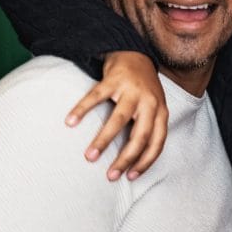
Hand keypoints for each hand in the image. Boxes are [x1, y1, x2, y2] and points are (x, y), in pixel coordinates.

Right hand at [65, 51, 167, 180]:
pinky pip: (95, 97)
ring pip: (118, 119)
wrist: (135, 54)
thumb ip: (148, 129)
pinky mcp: (114, 80)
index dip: (145, 162)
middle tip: (110, 175)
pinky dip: (82, 110)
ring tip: (89, 156)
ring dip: (103, 140)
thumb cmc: (143, 90)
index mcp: (161, 113)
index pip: (157, 143)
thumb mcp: (153, 109)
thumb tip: (134, 162)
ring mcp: (132, 90)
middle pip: (140, 136)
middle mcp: (150, 103)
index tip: (130, 176)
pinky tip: (70, 122)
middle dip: (125, 158)